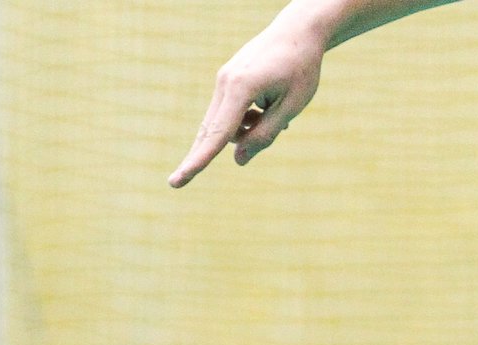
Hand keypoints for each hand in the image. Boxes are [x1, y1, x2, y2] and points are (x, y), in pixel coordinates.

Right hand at [169, 18, 324, 186]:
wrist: (299, 29)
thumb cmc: (301, 67)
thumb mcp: (292, 105)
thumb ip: (265, 135)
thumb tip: (238, 161)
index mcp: (242, 88)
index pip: (217, 135)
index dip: (198, 162)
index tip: (176, 182)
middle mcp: (225, 83)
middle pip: (214, 132)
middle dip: (213, 152)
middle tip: (177, 182)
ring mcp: (223, 80)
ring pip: (224, 123)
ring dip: (245, 129)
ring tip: (276, 116)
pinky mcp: (226, 79)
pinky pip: (228, 111)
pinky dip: (244, 119)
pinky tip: (266, 107)